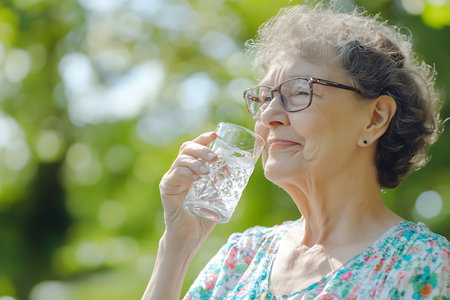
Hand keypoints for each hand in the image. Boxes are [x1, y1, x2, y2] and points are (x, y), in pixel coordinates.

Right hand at [159, 131, 217, 245]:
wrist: (190, 237)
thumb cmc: (203, 217)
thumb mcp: (217, 196)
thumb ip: (223, 182)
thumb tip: (240, 170)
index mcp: (190, 169)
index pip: (194, 148)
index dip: (203, 139)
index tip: (215, 135)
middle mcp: (179, 171)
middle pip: (186, 149)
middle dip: (201, 149)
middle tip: (214, 156)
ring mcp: (171, 179)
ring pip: (181, 160)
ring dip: (196, 162)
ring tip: (207, 170)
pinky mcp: (166, 189)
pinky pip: (174, 175)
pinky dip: (186, 173)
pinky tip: (196, 177)